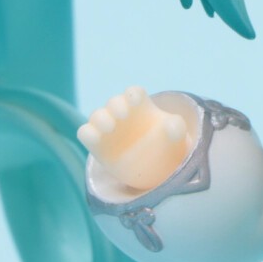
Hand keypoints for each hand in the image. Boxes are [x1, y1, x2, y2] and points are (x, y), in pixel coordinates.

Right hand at [77, 86, 192, 191]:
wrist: (157, 169)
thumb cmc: (167, 145)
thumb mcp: (177, 137)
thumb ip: (177, 128)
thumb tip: (172, 124)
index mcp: (141, 107)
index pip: (133, 93)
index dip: (133, 94)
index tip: (137, 101)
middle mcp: (122, 115)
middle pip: (114, 102)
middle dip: (116, 105)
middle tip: (123, 115)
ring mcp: (108, 129)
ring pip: (96, 115)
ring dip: (100, 118)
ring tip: (110, 128)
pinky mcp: (97, 144)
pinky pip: (85, 133)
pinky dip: (87, 133)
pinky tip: (95, 138)